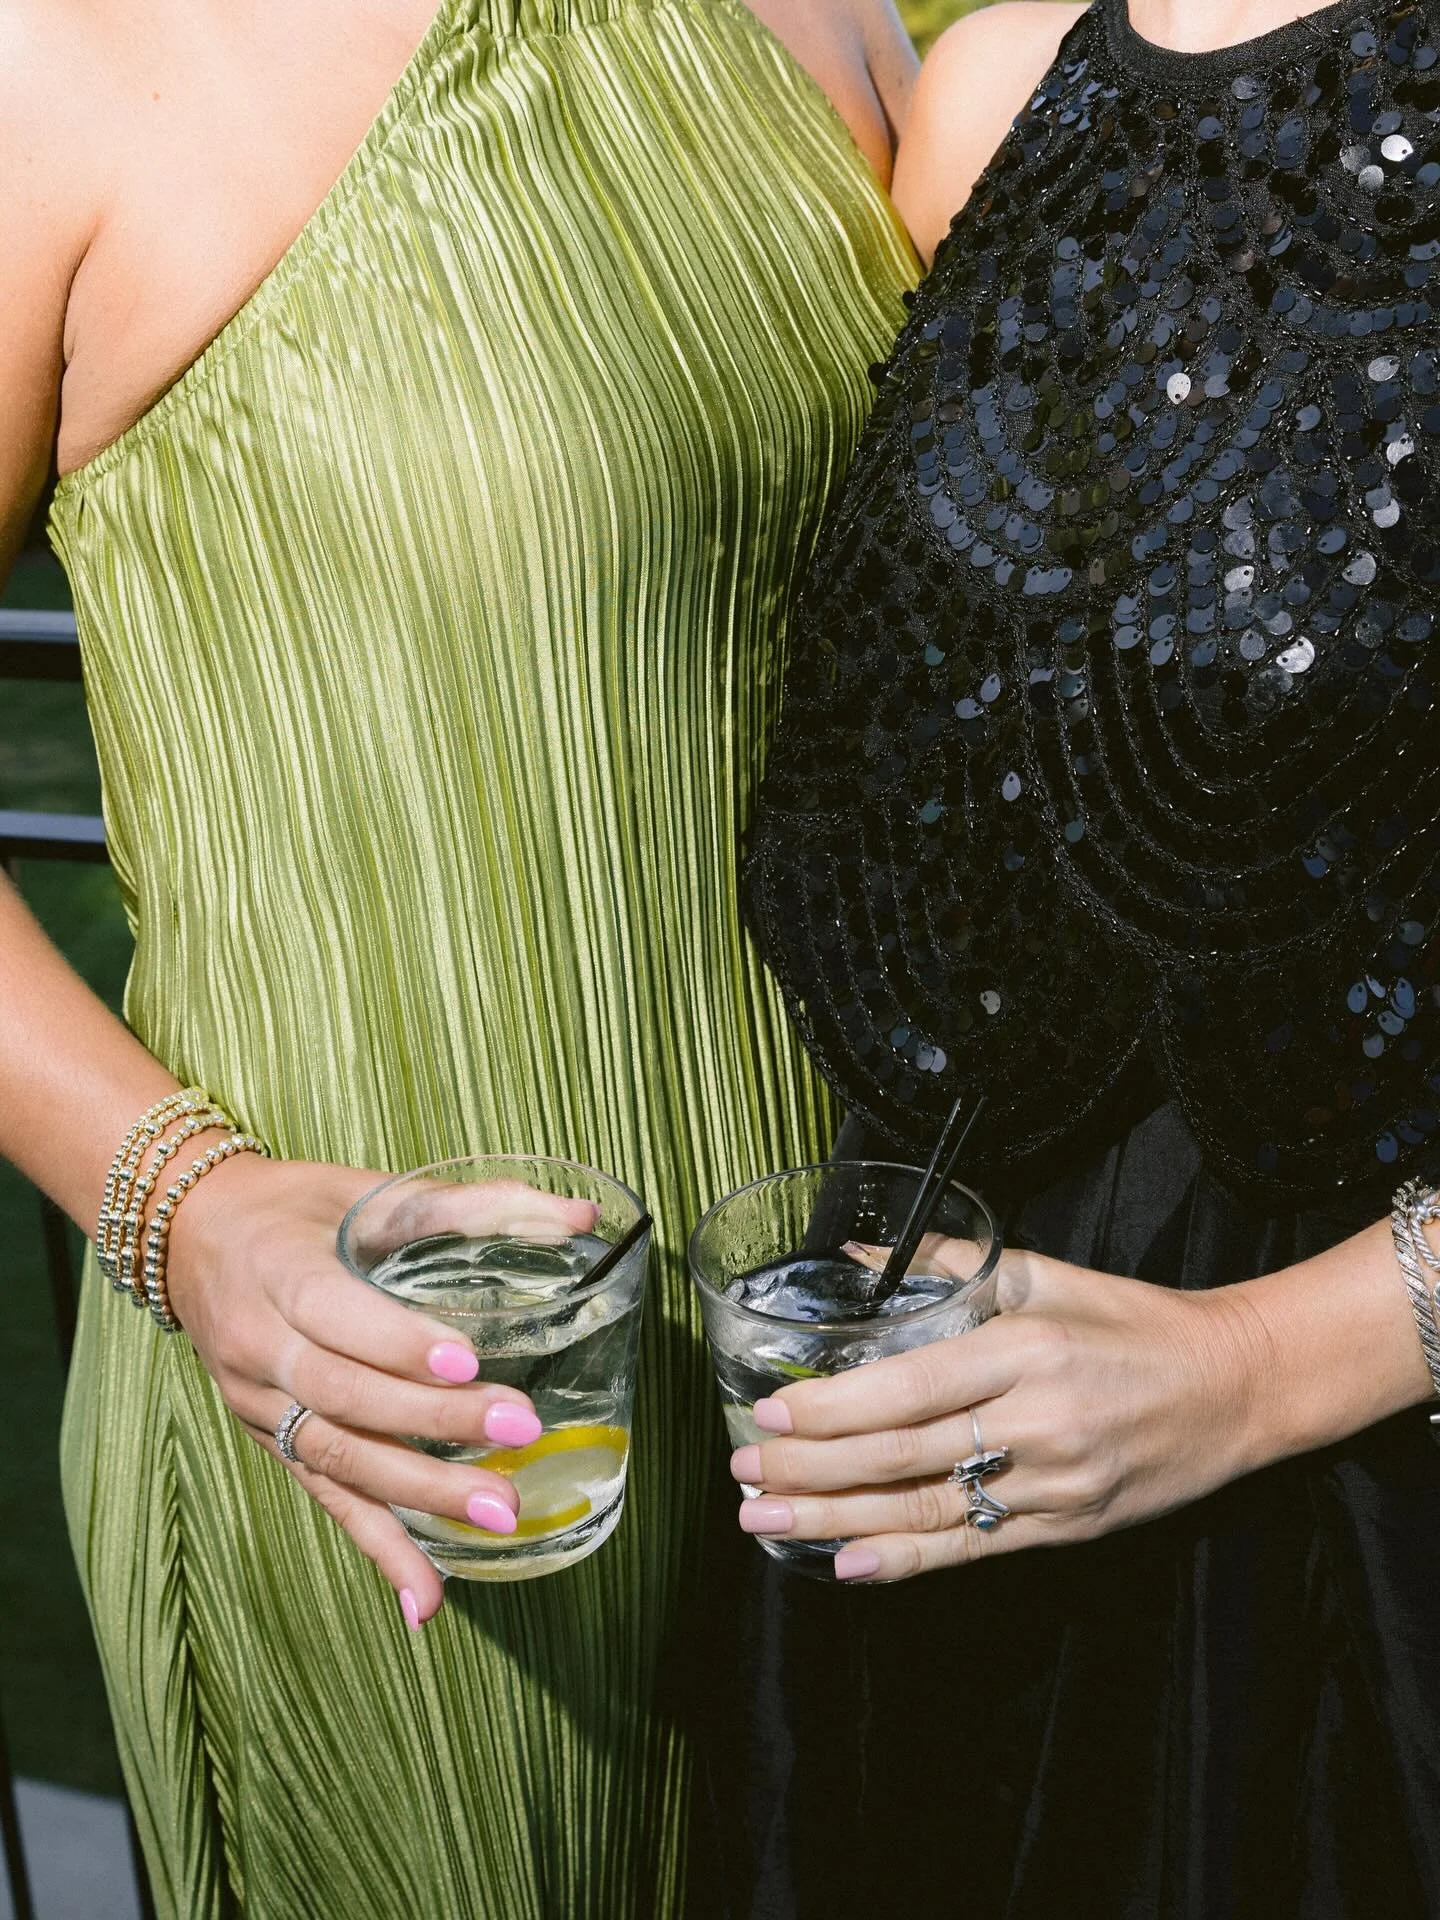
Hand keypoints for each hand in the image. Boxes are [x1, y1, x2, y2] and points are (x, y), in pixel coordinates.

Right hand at [166, 1150, 596, 1625]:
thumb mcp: (368, 1190)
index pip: (336, 1315)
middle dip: (433, 1421)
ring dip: (420, 1495)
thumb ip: (471, 1204)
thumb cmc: (294, 1208)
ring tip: (498, 1514)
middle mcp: (260, 1347)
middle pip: (346, 1396)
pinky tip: (426, 1600)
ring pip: (339, 1458)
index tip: (469, 1361)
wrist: (190, 1237)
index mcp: (280, 1272)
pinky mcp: (274, 1443)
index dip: (399, 1343)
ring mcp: (261, 1405)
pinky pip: (327, 1499)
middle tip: (518, 1432)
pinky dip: (378, 1550)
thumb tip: (580, 1216)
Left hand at [729, 1240, 1279, 1581]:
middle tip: (744, 1471)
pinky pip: (972, 1549)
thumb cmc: (1134, 1321)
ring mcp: (1053, 1484)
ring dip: (834, 1521)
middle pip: (901, 1455)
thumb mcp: (1046, 1274)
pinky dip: (905, 1561)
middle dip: (810, 1469)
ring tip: (765, 1521)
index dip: (831, 1409)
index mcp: (1025, 1348)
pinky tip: (845, 1565)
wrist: (1236, 1386)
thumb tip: (860, 1252)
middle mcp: (1036, 1421)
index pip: (907, 1388)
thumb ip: (950, 1263)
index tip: (770, 1413)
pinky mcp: (1067, 1526)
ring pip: (925, 1509)